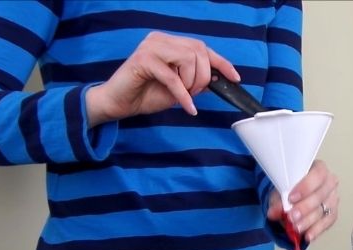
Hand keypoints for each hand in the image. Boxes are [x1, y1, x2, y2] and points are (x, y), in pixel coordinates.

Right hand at [85, 31, 240, 125]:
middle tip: (194, 94)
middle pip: (198, 51)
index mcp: (169, 43)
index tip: (235, 77)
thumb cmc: (145, 95)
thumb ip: (196, 82)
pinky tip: (186, 107)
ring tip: (184, 97)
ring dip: (191, 84)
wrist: (117, 104)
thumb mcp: (178, 90)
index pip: (201, 47)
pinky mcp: (143, 60)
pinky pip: (172, 77)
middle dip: (203, 77)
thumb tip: (218, 79)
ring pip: (188, 59)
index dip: (221, 62)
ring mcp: (151, 47)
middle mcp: (160, 40)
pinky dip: (182, 95)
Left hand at [268, 160, 338, 242]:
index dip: (306, 187)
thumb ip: (277, 201)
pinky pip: (328, 222)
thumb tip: (274, 212)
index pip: (317, 174)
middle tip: (292, 217)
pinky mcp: (333, 212)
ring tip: (296, 228)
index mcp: (318, 169)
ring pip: (324, 210)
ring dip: (309, 221)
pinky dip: (317, 230)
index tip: (291, 198)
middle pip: (321, 194)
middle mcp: (329, 182)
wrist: (293, 197)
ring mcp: (333, 198)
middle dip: (305, 207)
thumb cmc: (290, 189)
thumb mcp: (280, 192)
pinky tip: (308, 236)